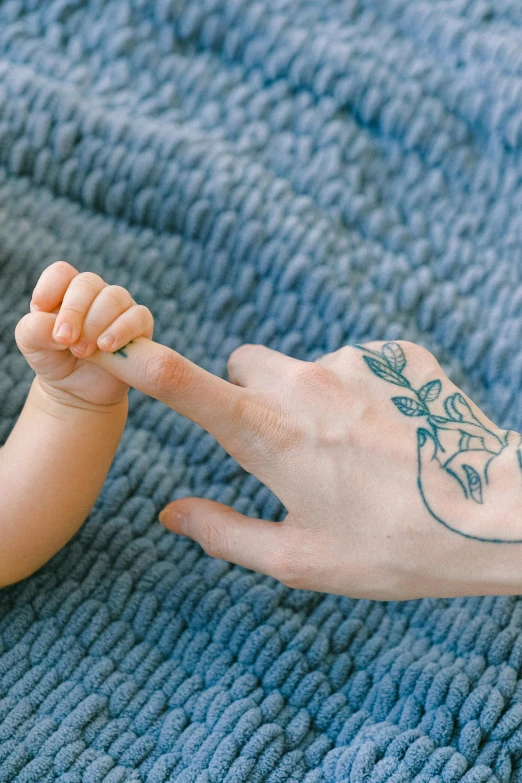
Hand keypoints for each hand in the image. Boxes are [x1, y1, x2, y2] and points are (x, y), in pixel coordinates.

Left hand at [15, 261, 153, 408]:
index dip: (50, 288)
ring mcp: (119, 306)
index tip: (40, 311)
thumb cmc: (54, 360)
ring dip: (96, 324)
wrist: (77, 390)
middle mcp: (94, 293)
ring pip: (113, 297)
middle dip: (74, 312)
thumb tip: (60, 329)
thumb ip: (34, 329)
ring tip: (83, 351)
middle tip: (65, 341)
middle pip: (87, 283)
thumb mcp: (31, 345)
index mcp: (65, 291)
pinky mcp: (140, 324)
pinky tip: (107, 347)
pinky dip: (122, 330)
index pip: (61, 273)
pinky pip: (138, 316)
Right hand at [82, 335, 521, 598]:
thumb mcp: (301, 559)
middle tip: (290, 445)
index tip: (117, 345)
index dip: (147, 365)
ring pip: (306, 367)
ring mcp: (356, 361)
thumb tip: (169, 514)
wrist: (494, 514)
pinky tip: (396, 432)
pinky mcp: (397, 352)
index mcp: (271, 436)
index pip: (189, 389)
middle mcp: (306, 384)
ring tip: (362, 450)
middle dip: (251, 394)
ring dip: (315, 397)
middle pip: (245, 364)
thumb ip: (223, 533)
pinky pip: (358, 362)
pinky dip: (364, 390)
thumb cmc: (393, 548)